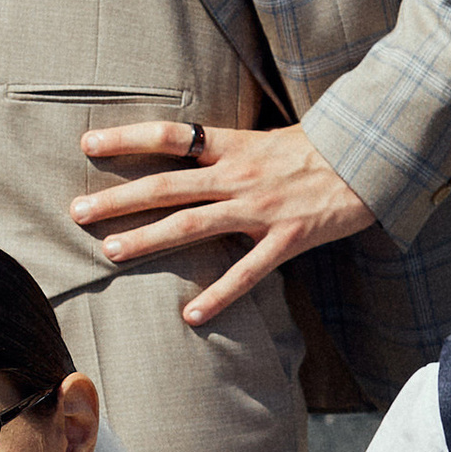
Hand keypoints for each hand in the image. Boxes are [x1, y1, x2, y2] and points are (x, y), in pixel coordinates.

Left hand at [71, 117, 375, 327]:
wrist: (374, 157)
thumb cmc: (317, 148)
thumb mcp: (266, 136)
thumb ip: (226, 147)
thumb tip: (188, 150)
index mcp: (233, 144)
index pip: (169, 135)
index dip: (126, 137)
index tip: (86, 142)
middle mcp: (239, 175)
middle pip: (166, 185)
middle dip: (118, 199)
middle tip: (77, 212)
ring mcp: (261, 209)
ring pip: (193, 224)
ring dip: (149, 239)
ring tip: (110, 253)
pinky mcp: (287, 239)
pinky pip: (247, 273)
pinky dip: (219, 295)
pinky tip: (191, 316)